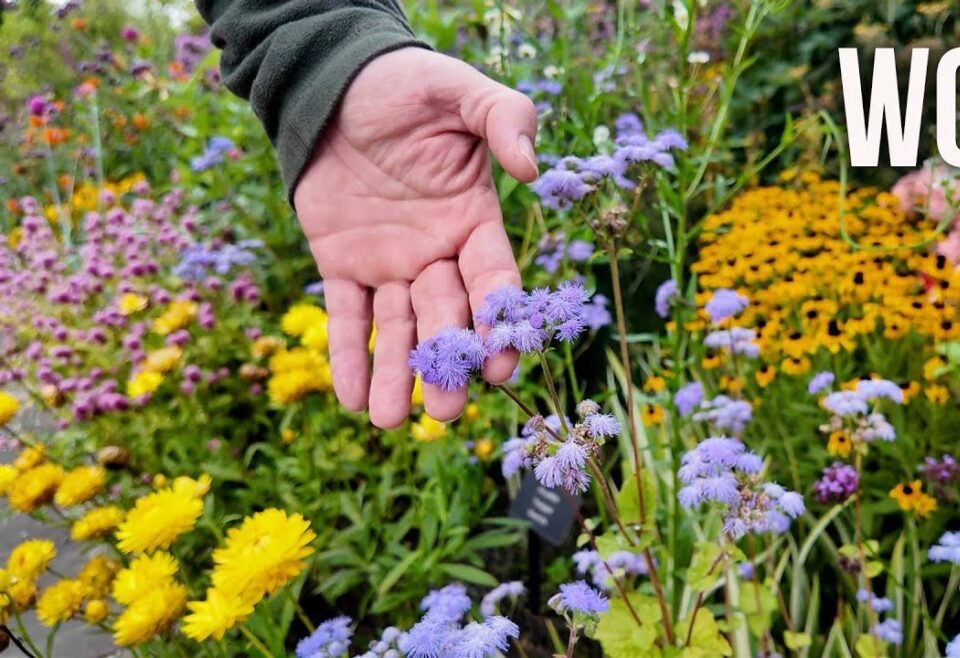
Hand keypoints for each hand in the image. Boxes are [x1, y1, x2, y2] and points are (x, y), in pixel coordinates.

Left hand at [293, 47, 537, 427]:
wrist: (338, 83)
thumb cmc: (407, 86)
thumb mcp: (459, 92)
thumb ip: (504, 119)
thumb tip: (530, 169)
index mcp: (474, 220)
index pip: (492, 280)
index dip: (496, 321)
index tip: (499, 363)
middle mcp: (438, 252)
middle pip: (446, 317)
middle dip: (447, 364)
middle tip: (448, 410)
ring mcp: (391, 263)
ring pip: (397, 329)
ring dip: (396, 375)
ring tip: (389, 421)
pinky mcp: (343, 263)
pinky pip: (348, 316)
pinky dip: (348, 355)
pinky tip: (350, 398)